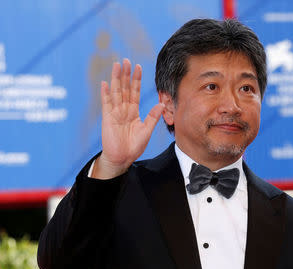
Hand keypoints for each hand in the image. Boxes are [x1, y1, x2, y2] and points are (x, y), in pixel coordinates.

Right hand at [92, 58, 163, 178]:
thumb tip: (162, 103)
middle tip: (126, 60)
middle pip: (125, 88)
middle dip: (126, 74)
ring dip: (116, 79)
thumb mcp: (147, 130)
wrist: (122, 158)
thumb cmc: (134, 146)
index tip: (138, 67)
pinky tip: (105, 83)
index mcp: (133, 111)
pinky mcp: (107, 118)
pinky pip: (106, 104)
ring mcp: (115, 112)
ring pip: (116, 92)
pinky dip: (105, 94)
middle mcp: (124, 109)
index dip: (136, 80)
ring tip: (116, 65)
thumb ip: (153, 117)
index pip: (135, 92)